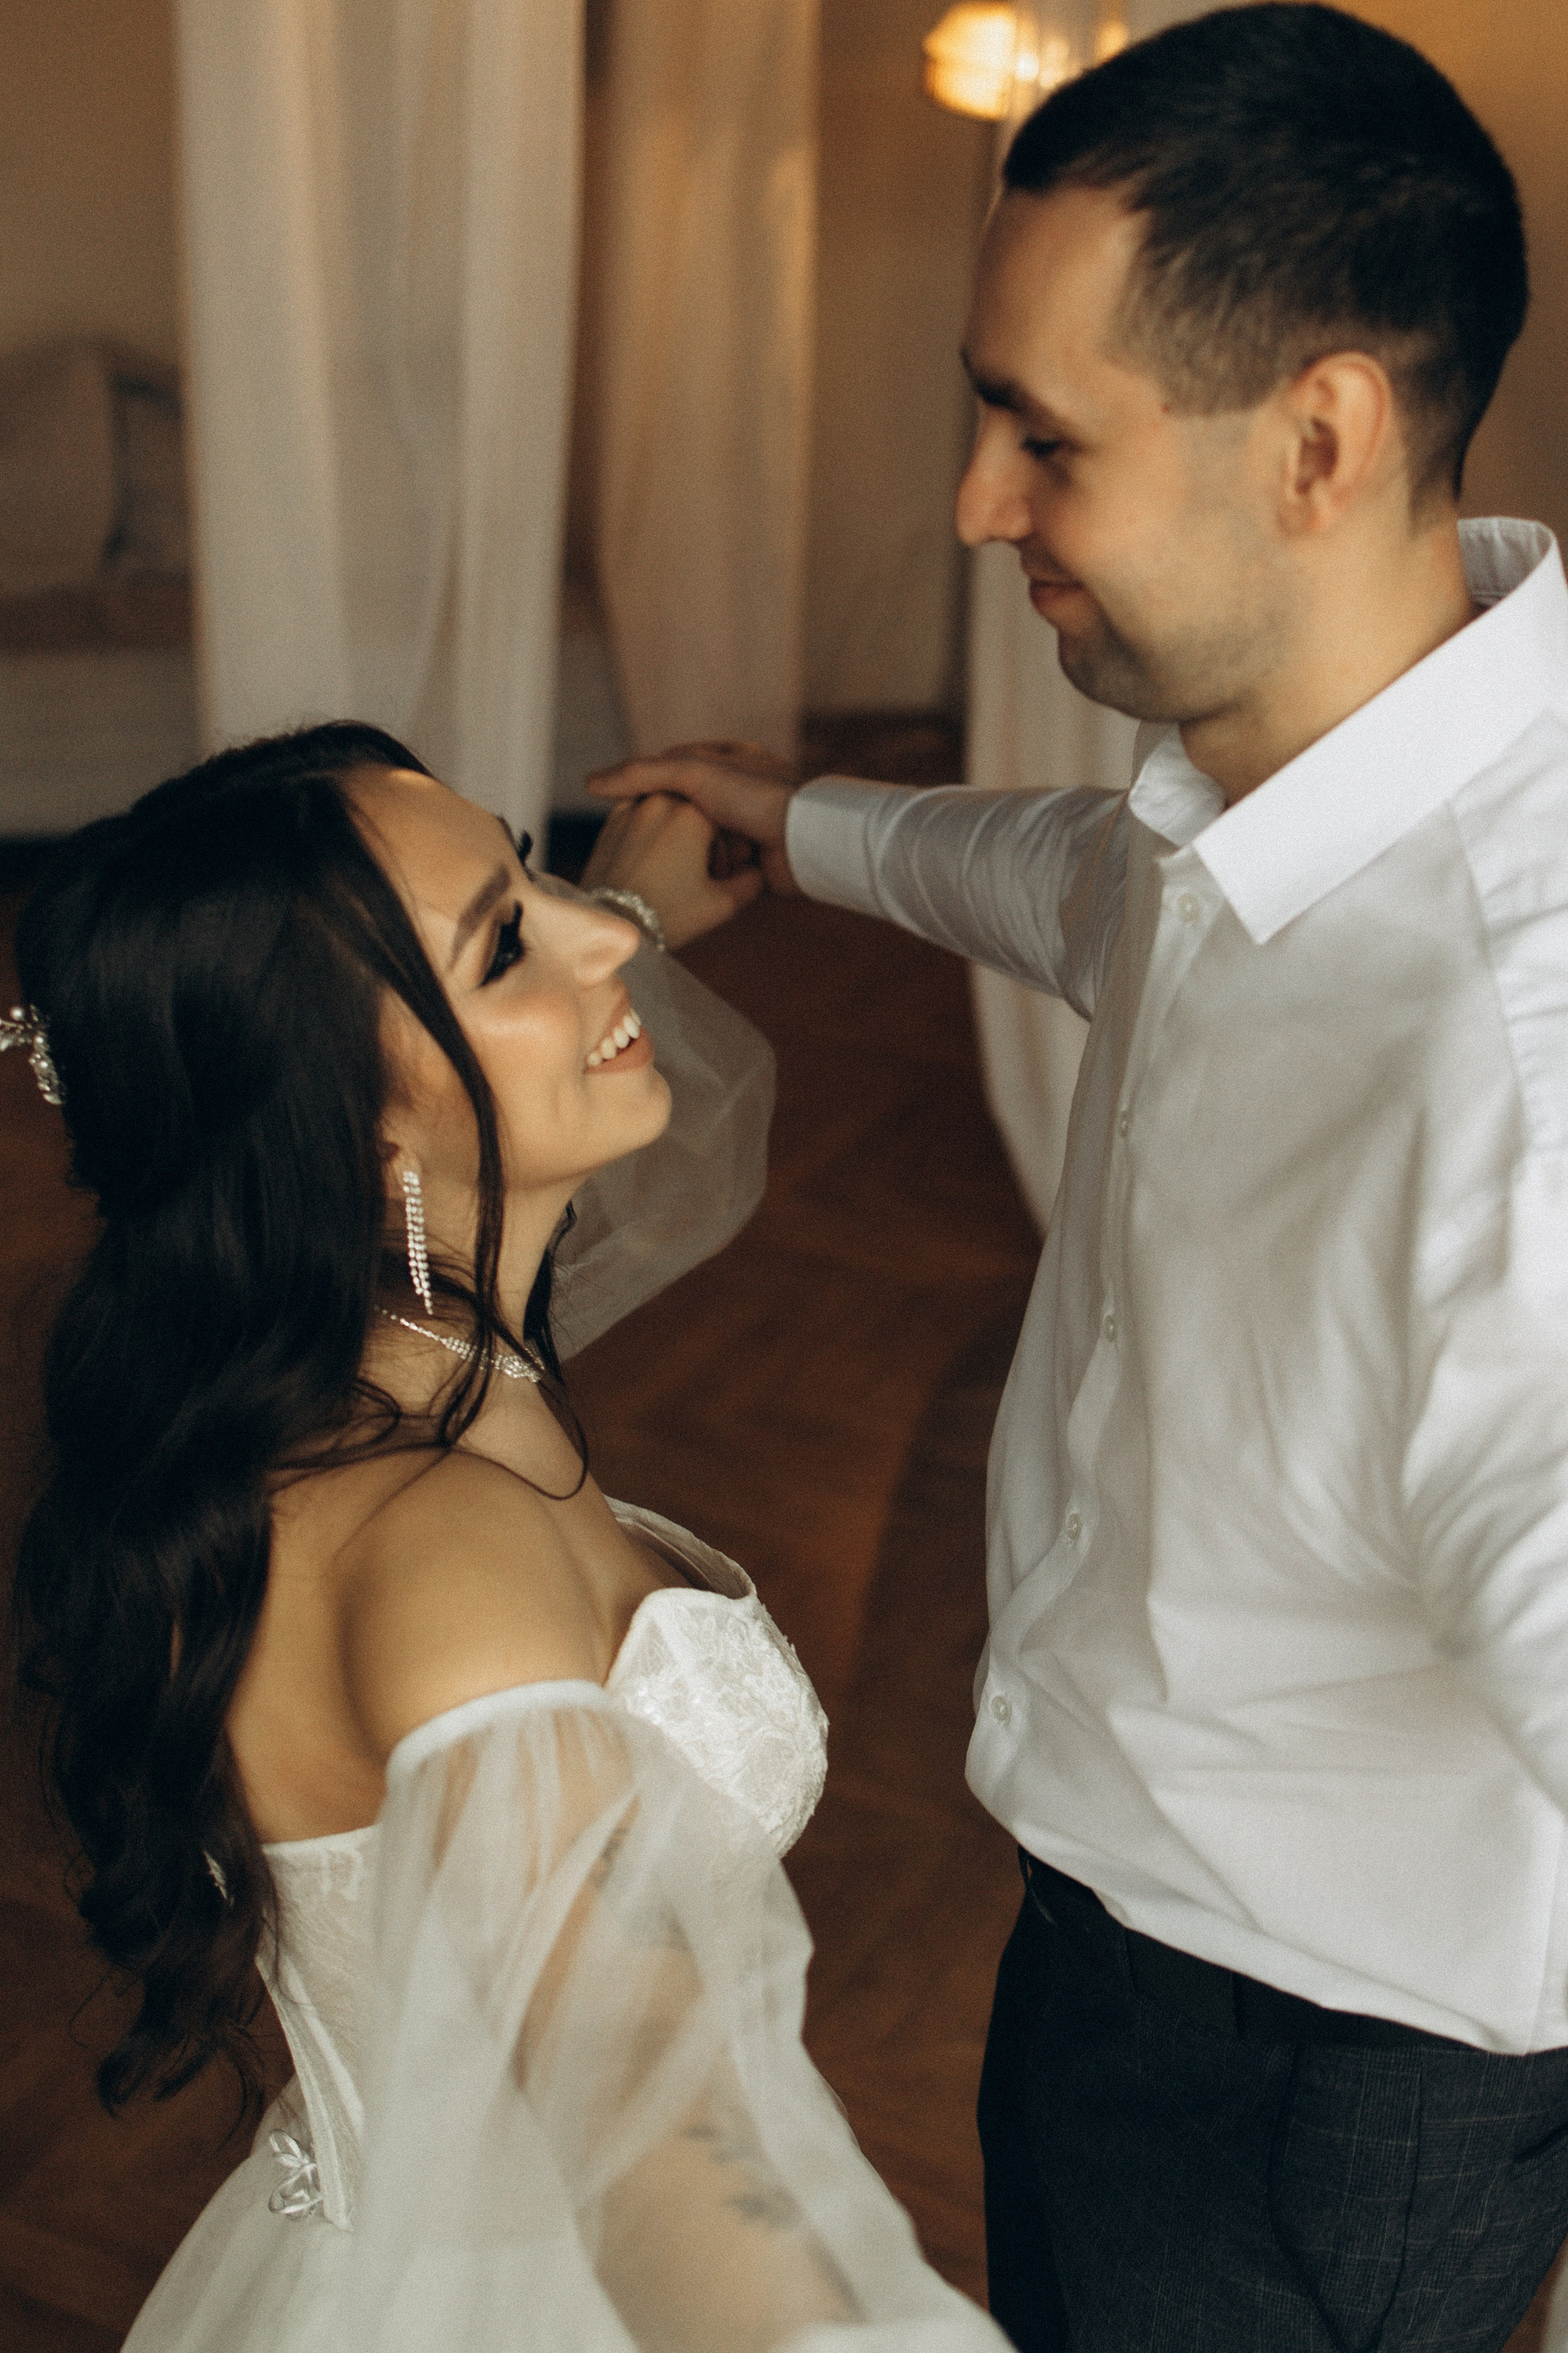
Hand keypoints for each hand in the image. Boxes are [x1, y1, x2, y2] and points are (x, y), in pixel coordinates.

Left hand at [579, 791, 764, 951]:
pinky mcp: (611, 821)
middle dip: (707, 834)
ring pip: (670, 807)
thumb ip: (752, 881)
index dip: (733, 841)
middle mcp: (661, 799)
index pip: (727, 812)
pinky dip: (655, 829)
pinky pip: (643, 814)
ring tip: (679, 866)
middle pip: (698, 806)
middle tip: (706, 871)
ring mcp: (632, 807)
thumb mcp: (722, 904)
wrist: (611, 926)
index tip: (727, 869)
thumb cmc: (668, 916)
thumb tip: (758, 868)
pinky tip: (656, 860)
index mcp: (693, 812)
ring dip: (680, 828)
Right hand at [587, 741, 800, 897]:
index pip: (673, 769)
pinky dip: (717, 874)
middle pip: (686, 812)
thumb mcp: (690, 774)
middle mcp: (740, 789)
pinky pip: (721, 868)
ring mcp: (748, 825)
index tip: (633, 811)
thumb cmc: (754, 797)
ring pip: (701, 843)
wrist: (804, 841)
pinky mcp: (755, 859)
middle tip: (661, 846)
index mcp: (729, 757)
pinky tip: (712, 879)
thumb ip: (640, 774)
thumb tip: (589, 784)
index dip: (652, 790)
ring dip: (701, 855)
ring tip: (700, 862)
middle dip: (679, 830)